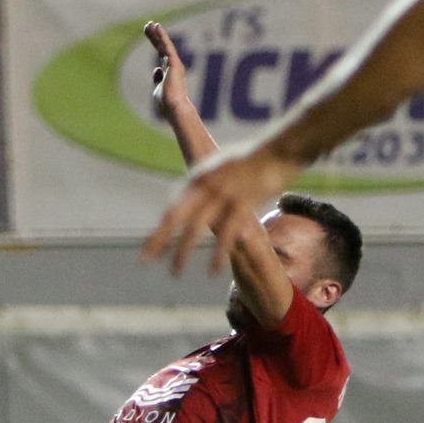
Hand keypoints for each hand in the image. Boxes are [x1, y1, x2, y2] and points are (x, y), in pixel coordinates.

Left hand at [143, 145, 301, 276]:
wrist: (278, 150)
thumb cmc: (251, 158)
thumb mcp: (219, 166)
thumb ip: (205, 181)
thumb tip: (191, 189)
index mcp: (197, 179)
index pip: (172, 208)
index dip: (160, 229)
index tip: (148, 246)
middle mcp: (204, 187)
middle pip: (174, 218)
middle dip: (159, 240)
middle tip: (145, 261)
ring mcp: (222, 196)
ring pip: (195, 229)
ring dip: (183, 252)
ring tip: (175, 272)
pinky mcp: (242, 204)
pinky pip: (225, 234)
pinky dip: (218, 254)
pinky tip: (212, 271)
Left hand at [145, 21, 192, 122]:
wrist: (174, 108)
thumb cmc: (167, 103)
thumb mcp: (158, 89)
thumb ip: (158, 78)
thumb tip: (156, 70)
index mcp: (169, 71)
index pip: (160, 53)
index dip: (155, 42)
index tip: (149, 33)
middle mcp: (173, 65)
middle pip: (161, 47)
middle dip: (154, 36)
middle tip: (148, 24)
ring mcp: (174, 64)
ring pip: (164, 45)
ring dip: (157, 33)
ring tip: (150, 23)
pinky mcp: (174, 63)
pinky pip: (167, 46)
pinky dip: (162, 36)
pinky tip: (157, 27)